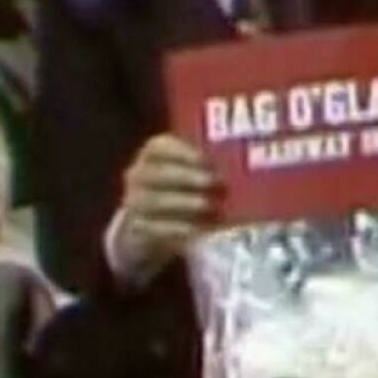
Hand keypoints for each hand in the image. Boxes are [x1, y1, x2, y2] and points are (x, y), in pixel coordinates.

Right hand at [114, 134, 221, 276]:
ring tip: (211, 207)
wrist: (150, 227)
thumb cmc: (181, 190)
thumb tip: (244, 166)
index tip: (207, 159)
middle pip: (157, 172)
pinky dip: (177, 229)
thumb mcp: (189, 172)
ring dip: (184, 203)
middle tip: (216, 182)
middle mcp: (137, 174)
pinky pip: (155, 228)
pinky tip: (198, 230)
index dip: (182, 151)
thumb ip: (207, 166)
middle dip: (188, 177)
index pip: (159, 146)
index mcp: (151, 154)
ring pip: (154, 200)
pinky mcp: (137, 229)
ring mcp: (133, 202)